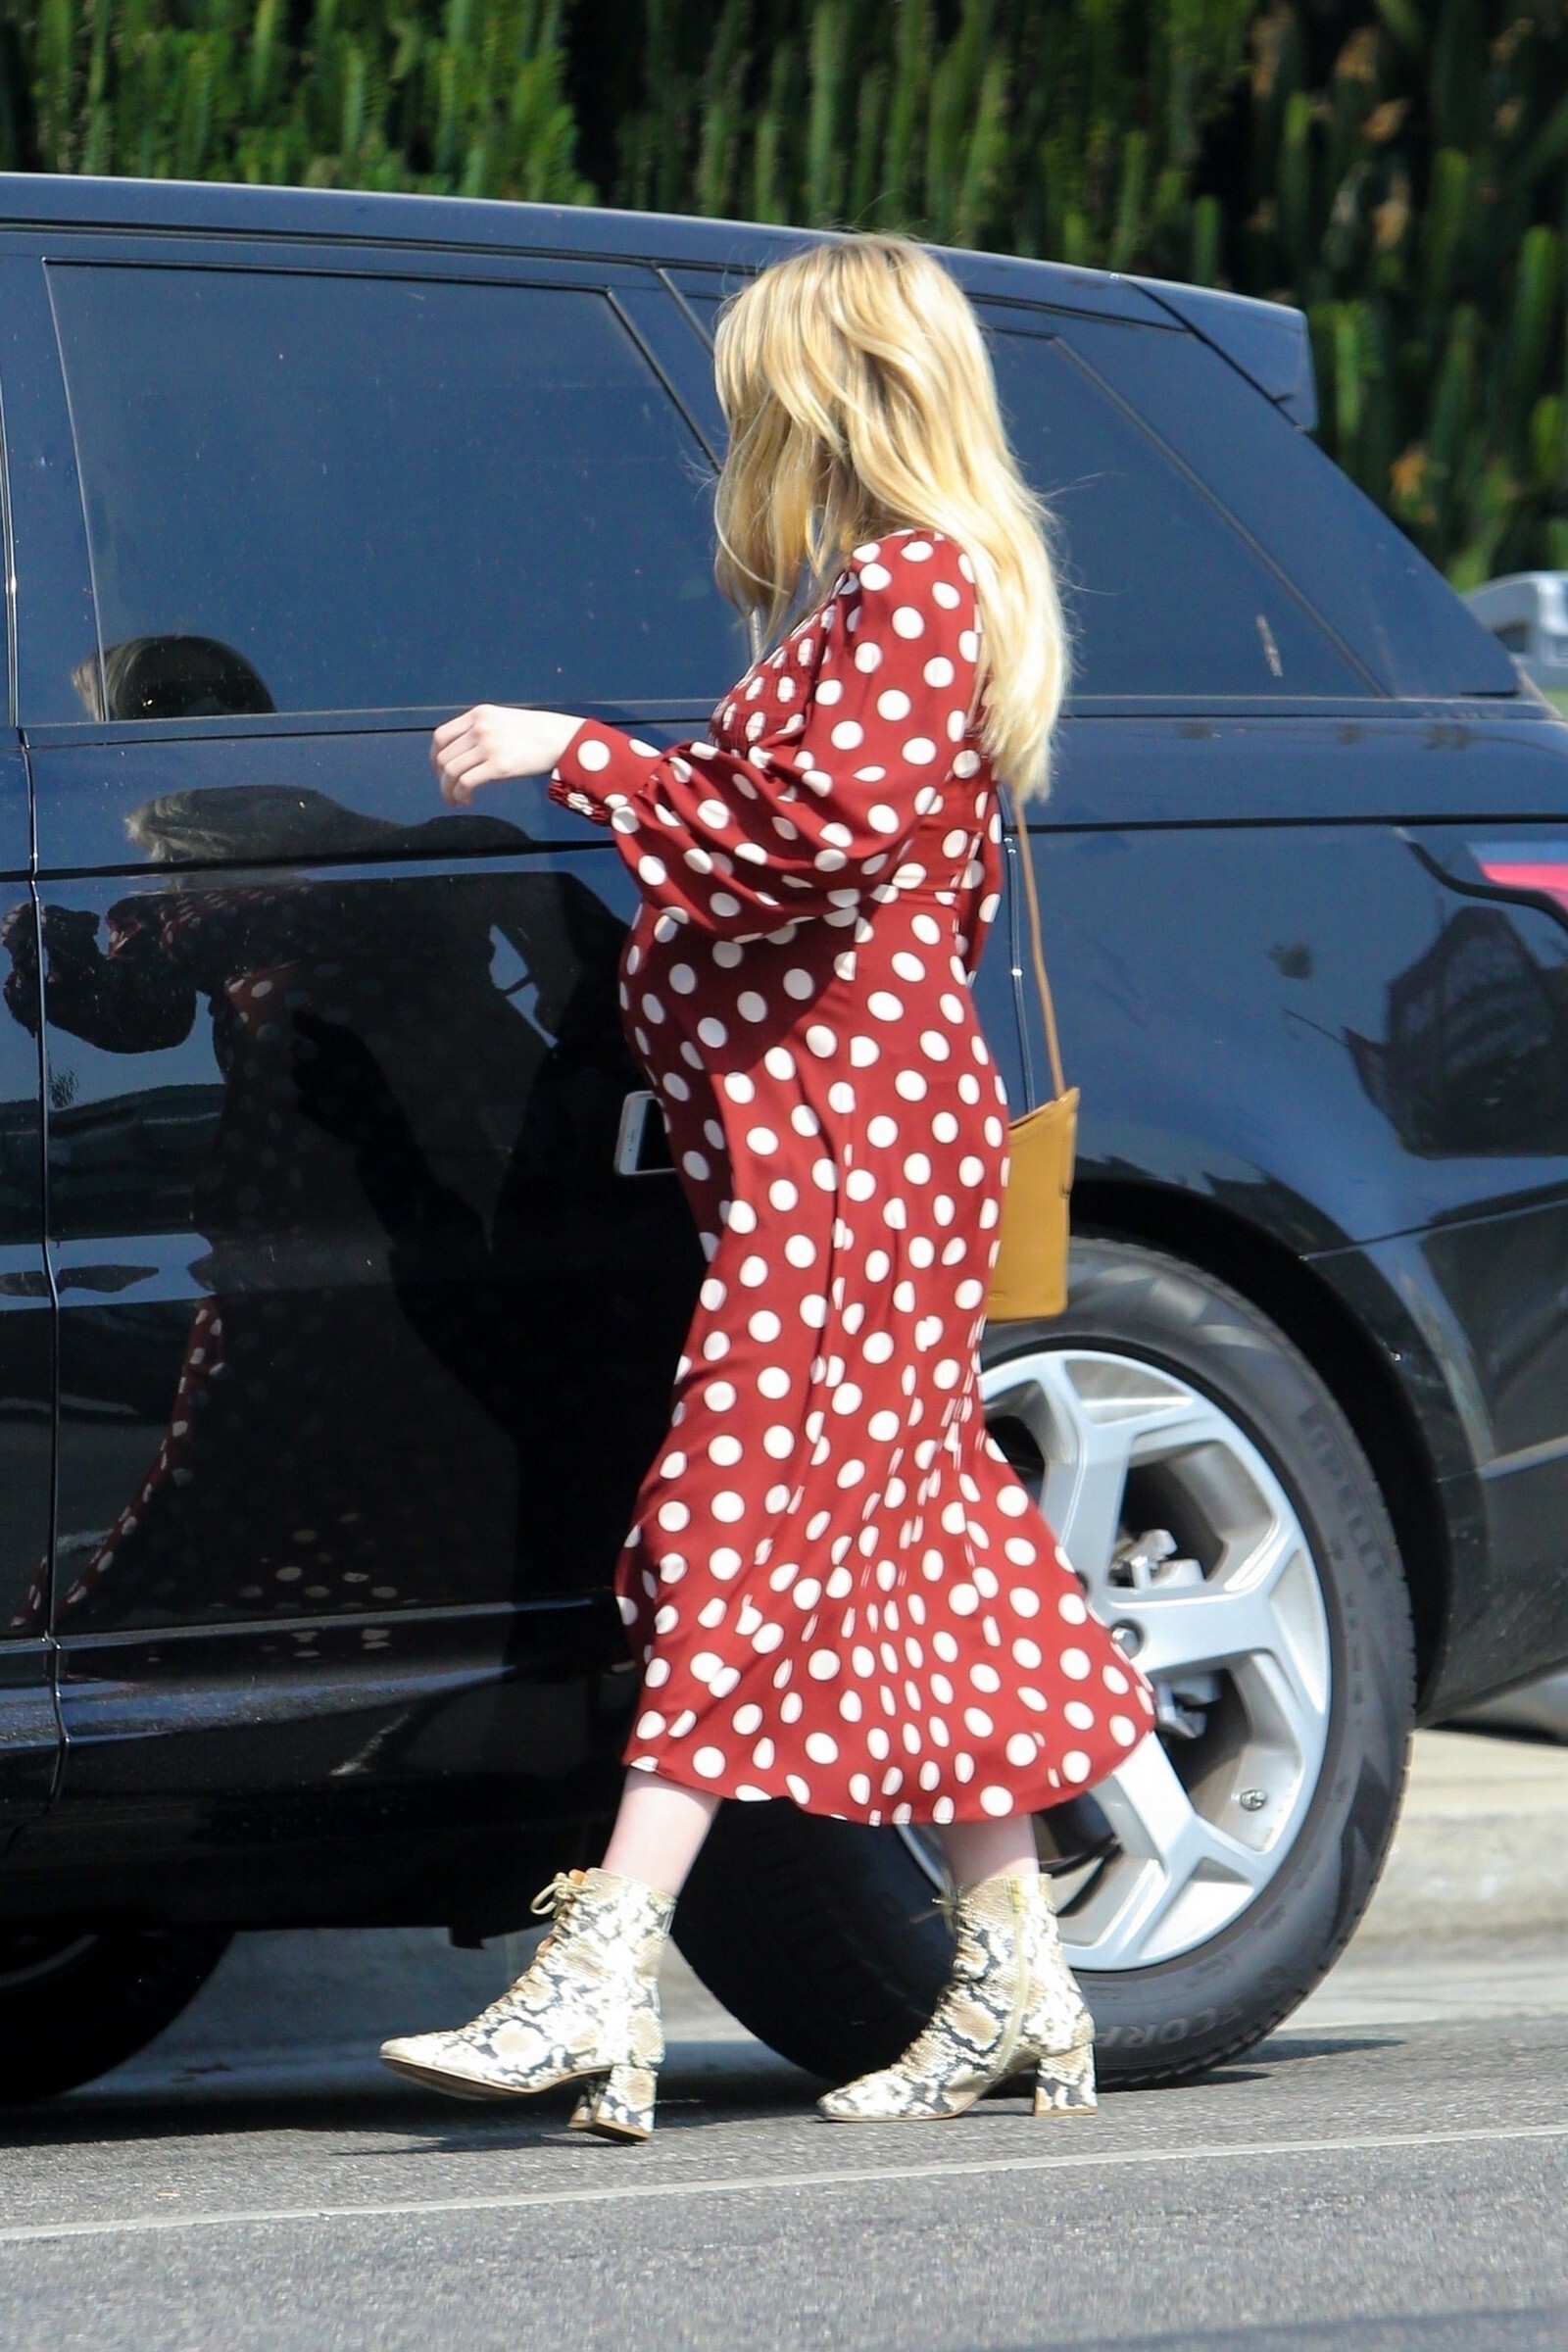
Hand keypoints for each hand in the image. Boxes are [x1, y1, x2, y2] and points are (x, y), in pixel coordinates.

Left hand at [431, 706, 581, 804]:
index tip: (440, 771)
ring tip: (455, 799)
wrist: (561, 738)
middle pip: (444, 756)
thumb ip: (481, 730)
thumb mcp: (503, 720)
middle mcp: (479, 727)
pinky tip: (467, 800)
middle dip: (441, 778)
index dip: (435, 757)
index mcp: (478, 714)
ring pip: (451, 771)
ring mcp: (488, 746)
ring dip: (448, 790)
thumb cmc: (537, 732)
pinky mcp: (499, 765)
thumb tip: (463, 753)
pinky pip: (466, 782)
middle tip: (448, 791)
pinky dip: (460, 794)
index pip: (441, 736)